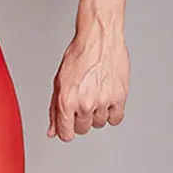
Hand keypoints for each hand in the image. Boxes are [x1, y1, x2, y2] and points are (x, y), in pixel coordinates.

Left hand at [47, 22, 129, 141]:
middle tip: (82, 102)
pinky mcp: (119, 96)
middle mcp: (85, 103)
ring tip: (95, 95)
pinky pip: (116, 119)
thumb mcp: (59, 83)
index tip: (69, 126)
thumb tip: (52, 131)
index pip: (66, 134)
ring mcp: (103, 101)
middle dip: (81, 119)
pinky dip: (112, 113)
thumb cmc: (78, 55)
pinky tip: (107, 101)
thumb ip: (54, 109)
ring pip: (99, 124)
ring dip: (96, 114)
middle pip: (83, 129)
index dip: (67, 131)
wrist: (99, 37)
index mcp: (66, 101)